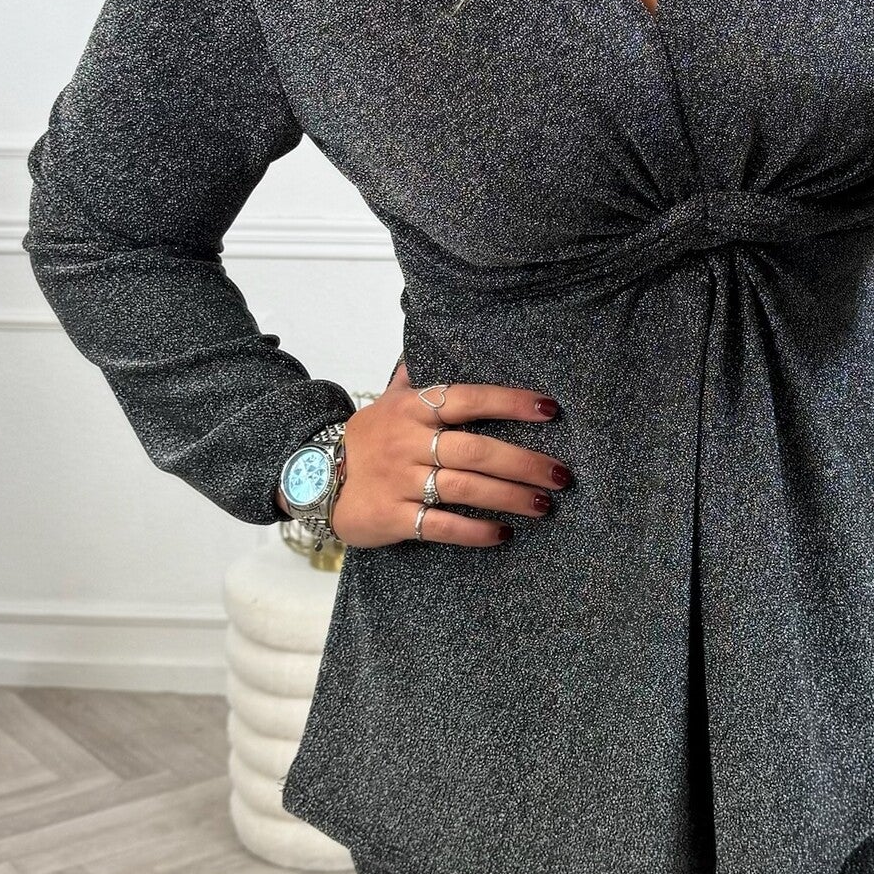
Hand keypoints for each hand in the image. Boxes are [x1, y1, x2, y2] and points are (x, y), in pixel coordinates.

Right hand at [329, 360, 571, 547]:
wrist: (312, 479)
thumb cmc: (365, 439)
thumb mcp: (386, 402)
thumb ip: (414, 377)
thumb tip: (428, 339)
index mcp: (413, 409)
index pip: (468, 399)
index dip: (510, 402)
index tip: (549, 409)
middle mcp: (409, 442)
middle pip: (476, 450)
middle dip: (524, 462)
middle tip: (561, 474)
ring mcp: (401, 481)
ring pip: (466, 488)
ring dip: (510, 497)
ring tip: (544, 503)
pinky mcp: (394, 517)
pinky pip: (442, 525)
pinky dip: (475, 531)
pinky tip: (502, 533)